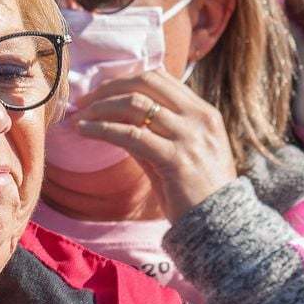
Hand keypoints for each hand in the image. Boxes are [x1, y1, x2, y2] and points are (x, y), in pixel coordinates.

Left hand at [72, 69, 238, 221]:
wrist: (222, 226)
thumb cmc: (198, 195)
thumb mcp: (180, 155)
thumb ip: (154, 135)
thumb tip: (116, 121)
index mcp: (203, 113)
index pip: (160, 78)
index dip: (125, 80)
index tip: (101, 92)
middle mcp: (198, 118)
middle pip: (146, 82)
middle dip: (109, 87)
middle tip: (84, 101)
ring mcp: (189, 137)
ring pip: (135, 104)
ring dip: (100, 107)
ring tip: (80, 117)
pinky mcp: (175, 159)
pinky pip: (131, 135)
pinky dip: (102, 129)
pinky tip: (85, 131)